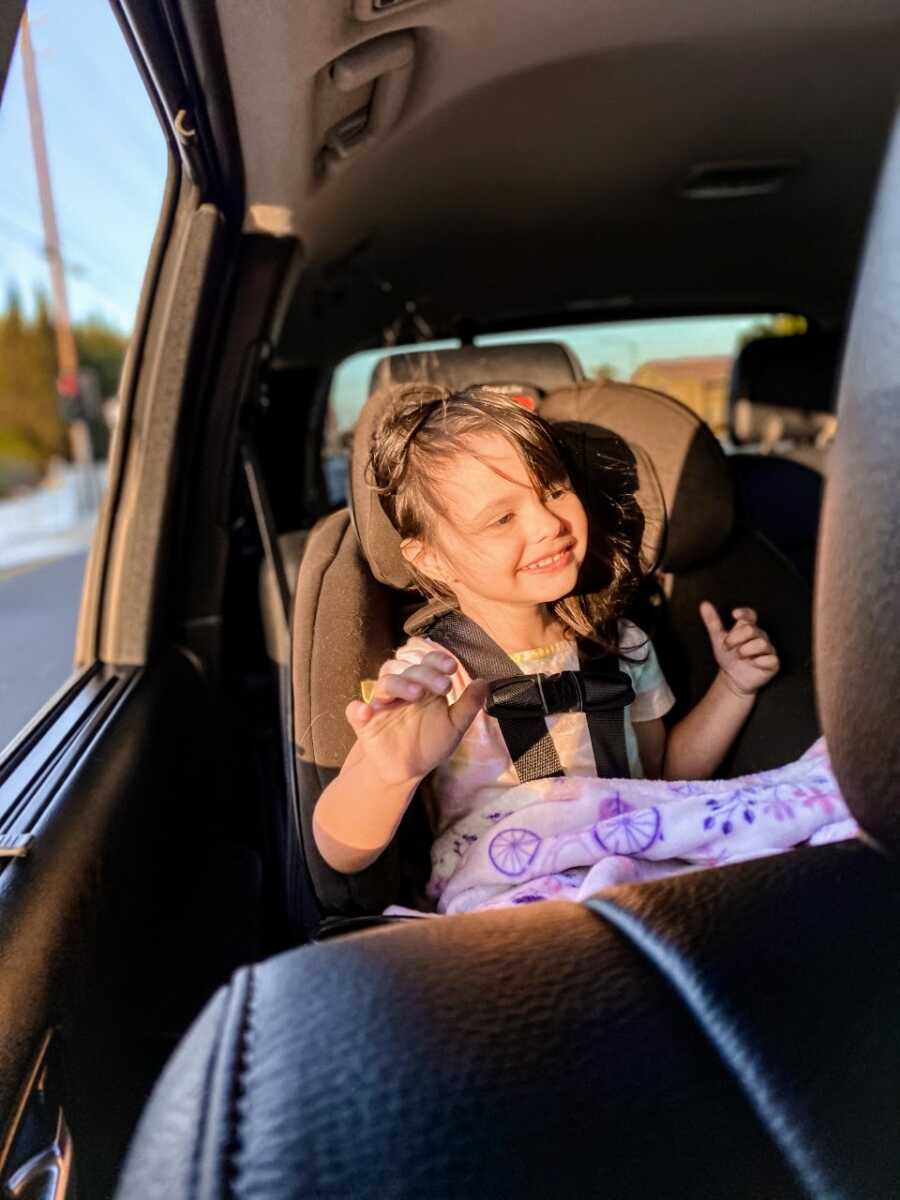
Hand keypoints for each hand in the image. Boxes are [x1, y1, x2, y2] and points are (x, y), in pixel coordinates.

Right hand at [345, 650, 487, 786]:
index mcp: (423, 686)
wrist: (407, 770)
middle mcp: (402, 690)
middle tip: (443, 687)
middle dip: (425, 673)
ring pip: (385, 682)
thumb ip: (468, 704)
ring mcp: (382, 704)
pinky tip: (366, 711)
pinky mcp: (365, 722)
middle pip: (407, 669)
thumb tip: (484, 681)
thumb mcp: (455, 726)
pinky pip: (355, 711)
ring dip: (400, 683)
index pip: (427, 662)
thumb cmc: (430, 743)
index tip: (451, 667)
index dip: (436, 659)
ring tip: (416, 695)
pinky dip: (357, 709)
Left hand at [699, 602, 779, 696]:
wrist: (733, 678)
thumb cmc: (728, 656)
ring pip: (761, 643)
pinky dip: (759, 661)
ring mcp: (768, 649)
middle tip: (728, 647)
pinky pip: (771, 659)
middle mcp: (760, 636)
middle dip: (735, 638)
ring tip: (740, 656)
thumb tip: (704, 604)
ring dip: (746, 650)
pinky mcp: (773, 663)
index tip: (734, 614)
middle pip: (751, 629)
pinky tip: (752, 663)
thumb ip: (712, 622)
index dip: (744, 613)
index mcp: (748, 628)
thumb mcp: (718, 639)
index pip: (750, 615)